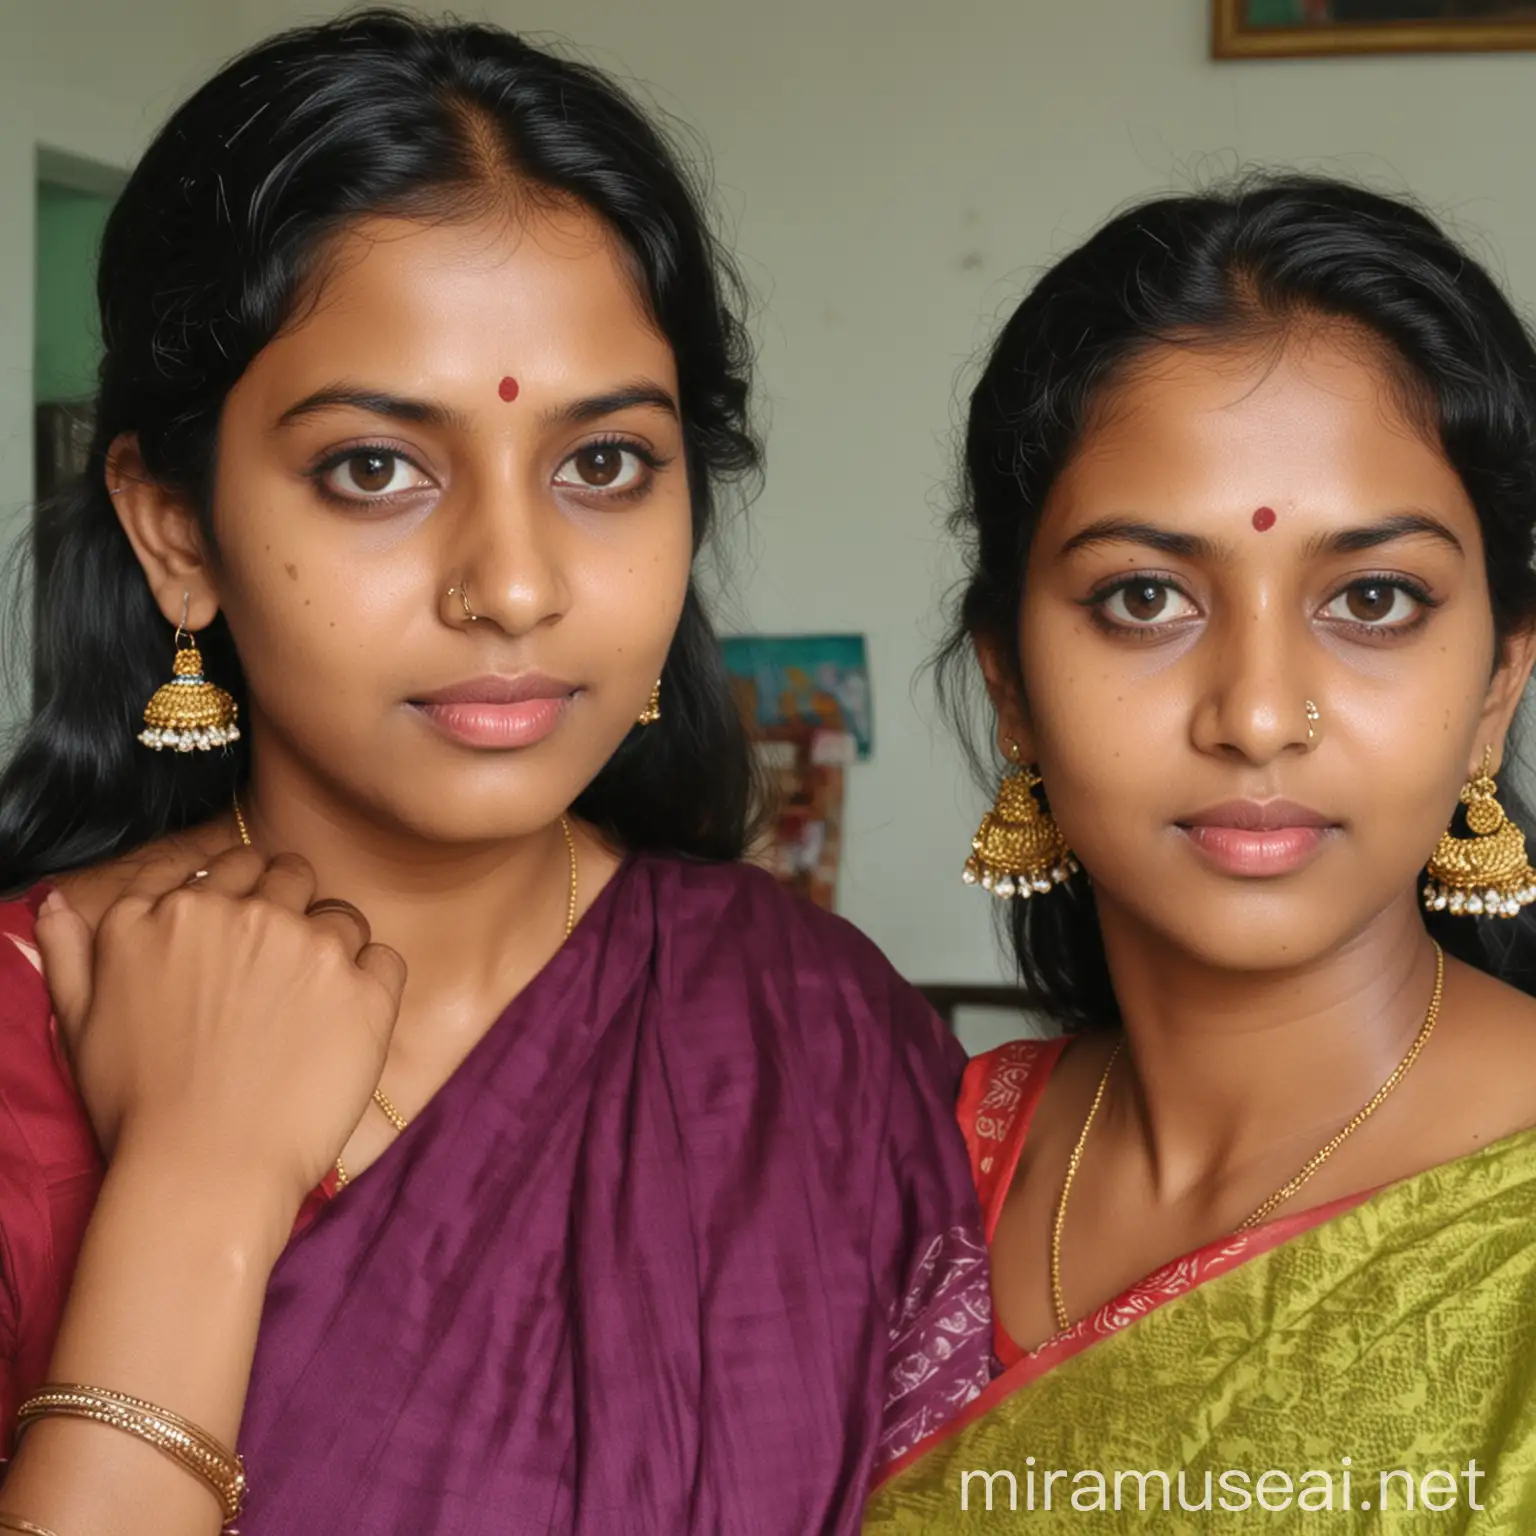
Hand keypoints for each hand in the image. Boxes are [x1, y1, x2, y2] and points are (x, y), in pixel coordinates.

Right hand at [33, 847, 405, 1248]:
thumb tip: (58, 904)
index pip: (227, 864)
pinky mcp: (362, 988)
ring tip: (312, 1008)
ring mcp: (307, 946)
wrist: (203, 1175)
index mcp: (168, 914)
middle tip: (282, 971)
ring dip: (332, 948)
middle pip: (289, 876)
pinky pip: (384, 958)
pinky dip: (373, 983)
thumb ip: (72, 953)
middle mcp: (240, 914)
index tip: (244, 930)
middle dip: (289, 911)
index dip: (241, 892)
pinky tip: (346, 1024)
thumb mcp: (80, 1024)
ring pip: (341, 915)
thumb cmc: (137, 1109)